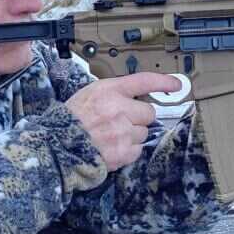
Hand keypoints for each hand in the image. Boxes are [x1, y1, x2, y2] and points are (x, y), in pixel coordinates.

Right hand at [65, 72, 181, 170]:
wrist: (57, 146)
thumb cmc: (71, 120)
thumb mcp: (90, 95)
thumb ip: (114, 94)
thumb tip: (135, 100)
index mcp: (109, 90)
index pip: (143, 81)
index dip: (163, 82)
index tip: (176, 85)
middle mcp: (119, 109)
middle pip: (148, 113)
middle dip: (139, 118)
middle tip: (120, 122)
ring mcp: (122, 131)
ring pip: (144, 133)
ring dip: (132, 135)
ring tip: (111, 137)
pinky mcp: (123, 151)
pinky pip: (138, 150)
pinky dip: (128, 150)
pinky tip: (112, 148)